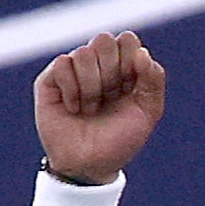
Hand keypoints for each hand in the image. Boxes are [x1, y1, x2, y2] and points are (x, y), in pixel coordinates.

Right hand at [35, 32, 165, 185]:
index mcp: (124, 66)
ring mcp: (74, 68)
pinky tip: (74, 108)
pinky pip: (63, 64)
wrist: (91, 165)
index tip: (129, 90)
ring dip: (92, 88)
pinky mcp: (52, 78)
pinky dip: (72, 91)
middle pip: (105, 40)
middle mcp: (98, 63)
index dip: (129, 64)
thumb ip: (153, 80)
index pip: (128, 40)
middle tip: (109, 100)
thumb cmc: (119, 140)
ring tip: (91, 109)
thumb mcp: (148, 112)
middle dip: (110, 75)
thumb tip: (141, 52)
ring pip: (83, 53)